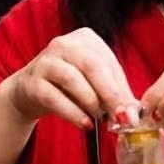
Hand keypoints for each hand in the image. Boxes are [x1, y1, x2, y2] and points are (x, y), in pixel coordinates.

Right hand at [0, 28, 138, 129]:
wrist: (29, 91)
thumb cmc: (67, 86)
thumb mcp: (93, 84)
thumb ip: (114, 93)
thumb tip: (134, 111)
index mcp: (85, 39)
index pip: (109, 62)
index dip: (123, 88)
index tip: (133, 112)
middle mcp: (64, 44)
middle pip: (92, 66)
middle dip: (110, 94)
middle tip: (122, 117)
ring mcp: (46, 61)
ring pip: (72, 79)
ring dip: (91, 102)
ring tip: (100, 119)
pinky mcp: (32, 82)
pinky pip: (53, 97)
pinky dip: (72, 112)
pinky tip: (85, 124)